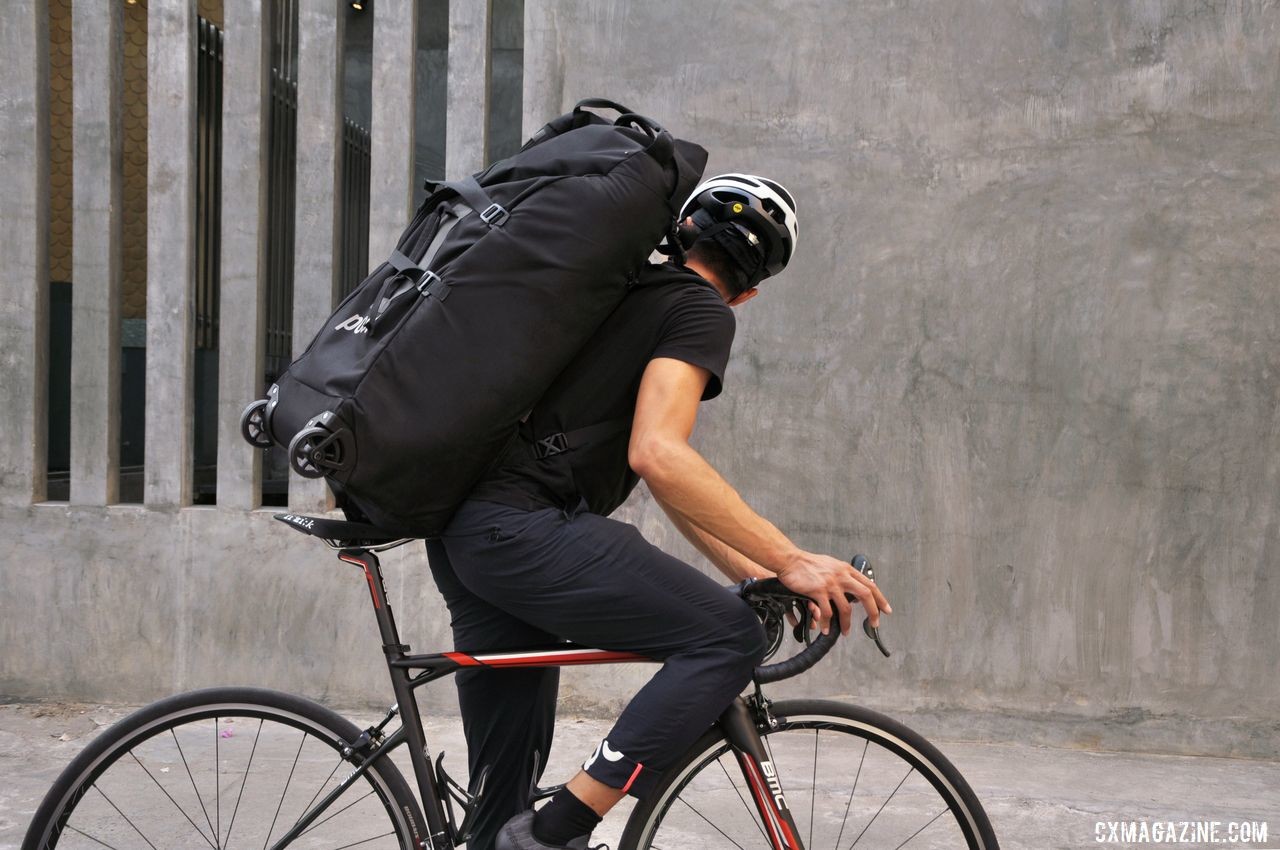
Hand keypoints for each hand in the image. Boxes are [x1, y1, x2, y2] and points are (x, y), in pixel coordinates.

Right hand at [776, 552, 891, 635]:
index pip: (869, 585)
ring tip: (845, 631)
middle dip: (873, 612)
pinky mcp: (818, 591)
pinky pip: (826, 612)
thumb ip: (842, 577)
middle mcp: (841, 576)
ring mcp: (831, 583)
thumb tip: (852, 593)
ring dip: (846, 623)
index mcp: (846, 569)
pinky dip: (827, 623)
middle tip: (874, 623)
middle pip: (865, 595)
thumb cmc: (808, 564)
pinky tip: (825, 628)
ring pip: (846, 608)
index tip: (886, 610)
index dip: (880, 599)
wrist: (790, 560)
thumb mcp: (831, 565)